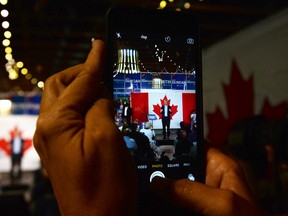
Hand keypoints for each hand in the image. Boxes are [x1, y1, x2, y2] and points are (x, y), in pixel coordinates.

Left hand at [33, 40, 136, 215]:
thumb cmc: (105, 188)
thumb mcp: (108, 139)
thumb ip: (100, 108)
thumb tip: (100, 94)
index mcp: (57, 124)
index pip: (78, 84)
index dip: (93, 63)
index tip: (100, 46)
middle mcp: (48, 131)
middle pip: (59, 87)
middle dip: (81, 74)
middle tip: (102, 69)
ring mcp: (53, 142)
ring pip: (62, 102)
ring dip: (81, 90)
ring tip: (103, 89)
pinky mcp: (62, 151)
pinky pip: (68, 118)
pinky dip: (82, 107)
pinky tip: (98, 110)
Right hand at [151, 146, 264, 215]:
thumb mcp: (222, 204)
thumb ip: (191, 191)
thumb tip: (157, 183)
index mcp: (219, 168)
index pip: (194, 143)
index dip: (175, 139)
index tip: (153, 140)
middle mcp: (206, 181)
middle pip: (177, 167)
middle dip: (160, 168)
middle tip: (141, 168)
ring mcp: (197, 200)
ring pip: (170, 188)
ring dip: (157, 188)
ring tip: (140, 184)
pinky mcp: (189, 211)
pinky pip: (169, 204)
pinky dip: (158, 203)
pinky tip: (148, 202)